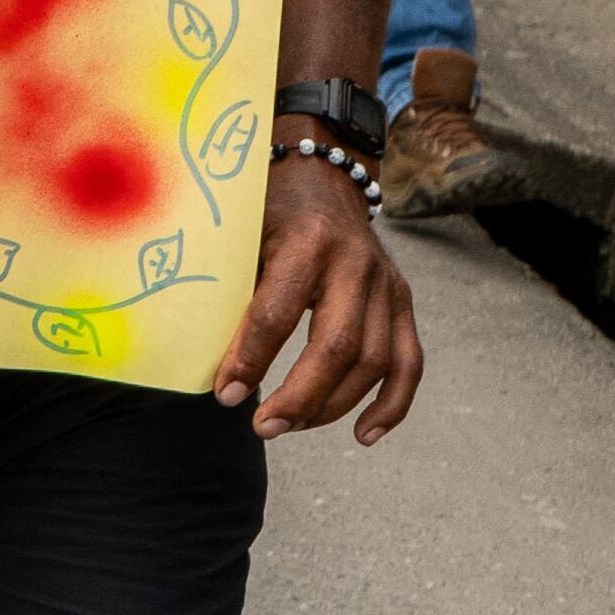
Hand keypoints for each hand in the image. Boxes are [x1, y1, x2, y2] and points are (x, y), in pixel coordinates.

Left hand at [216, 138, 420, 442]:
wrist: (323, 178)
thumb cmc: (269, 210)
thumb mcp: (244, 235)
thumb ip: (233, 290)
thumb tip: (205, 359)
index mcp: (307, 241)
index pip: (278, 313)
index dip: (250, 360)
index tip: (225, 394)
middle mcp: (355, 264)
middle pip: (338, 347)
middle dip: (299, 397)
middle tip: (262, 427)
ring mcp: (388, 284)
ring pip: (375, 362)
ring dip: (332, 406)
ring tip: (290, 426)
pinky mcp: (403, 302)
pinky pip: (410, 363)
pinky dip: (391, 405)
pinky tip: (362, 435)